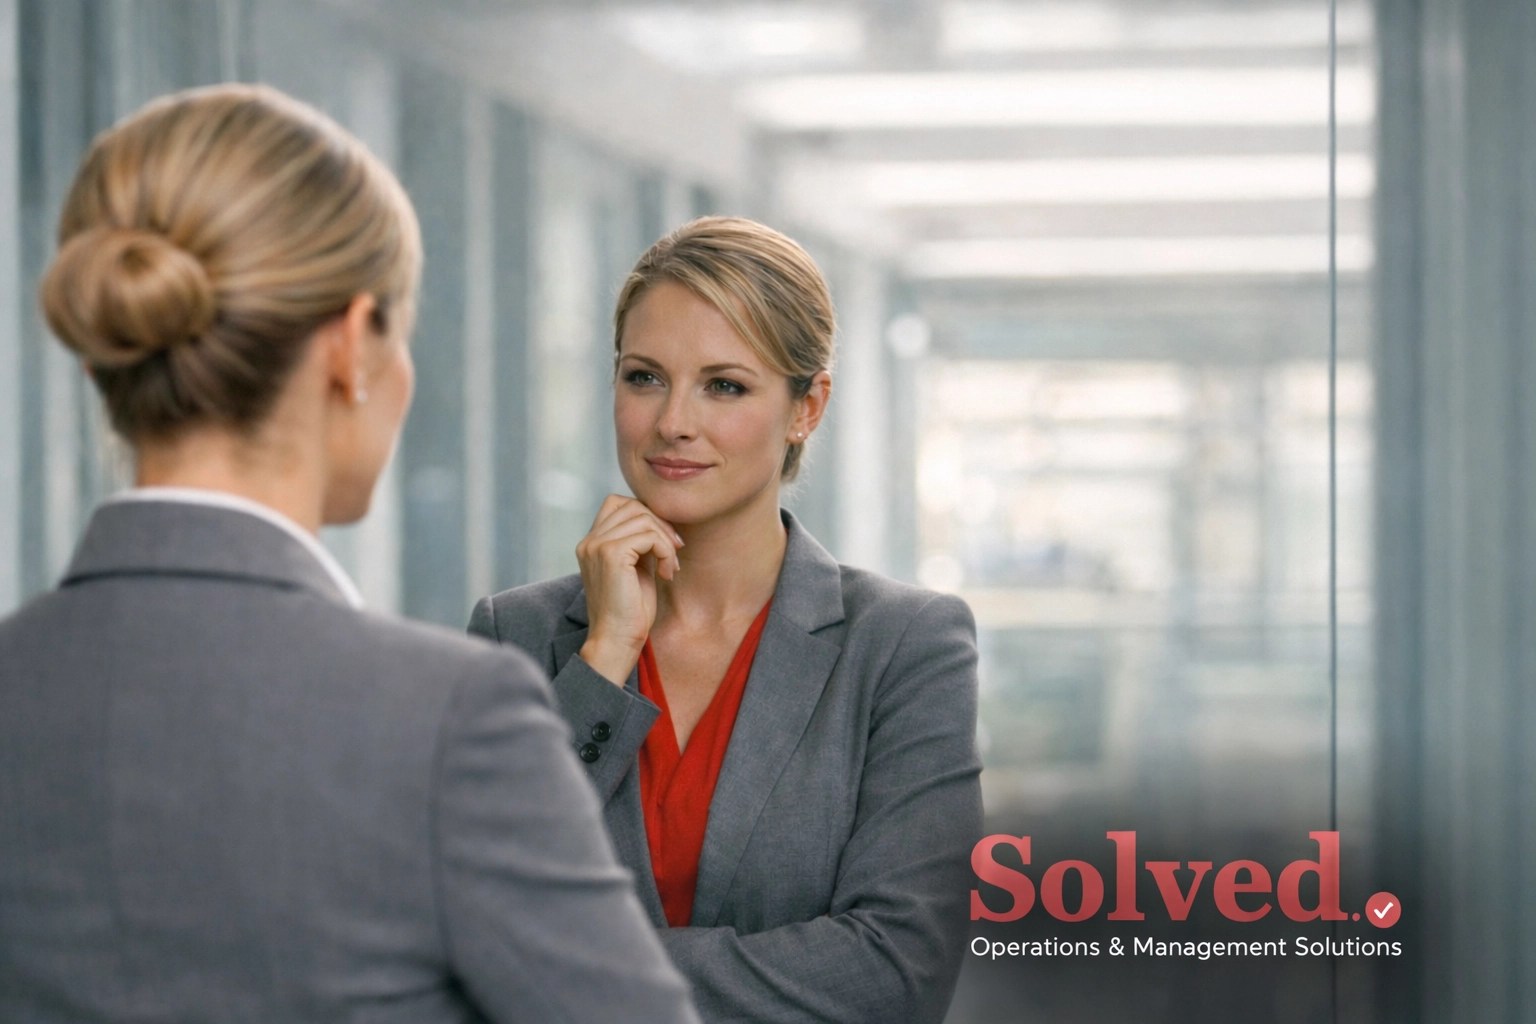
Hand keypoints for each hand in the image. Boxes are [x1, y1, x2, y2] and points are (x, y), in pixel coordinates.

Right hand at [575, 495, 682, 685]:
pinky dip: (666, 551)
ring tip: (671, 566)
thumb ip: (640, 543)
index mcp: (591, 543)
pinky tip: (666, 574)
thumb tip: (660, 521)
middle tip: (675, 551)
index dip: (646, 515)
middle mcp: (589, 541)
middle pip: (632, 506)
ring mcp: (597, 546)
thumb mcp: (636, 568)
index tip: (664, 542)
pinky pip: (649, 536)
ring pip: (643, 518)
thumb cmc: (629, 611)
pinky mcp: (611, 554)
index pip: (618, 503)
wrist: (617, 641)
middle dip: (661, 525)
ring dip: (666, 540)